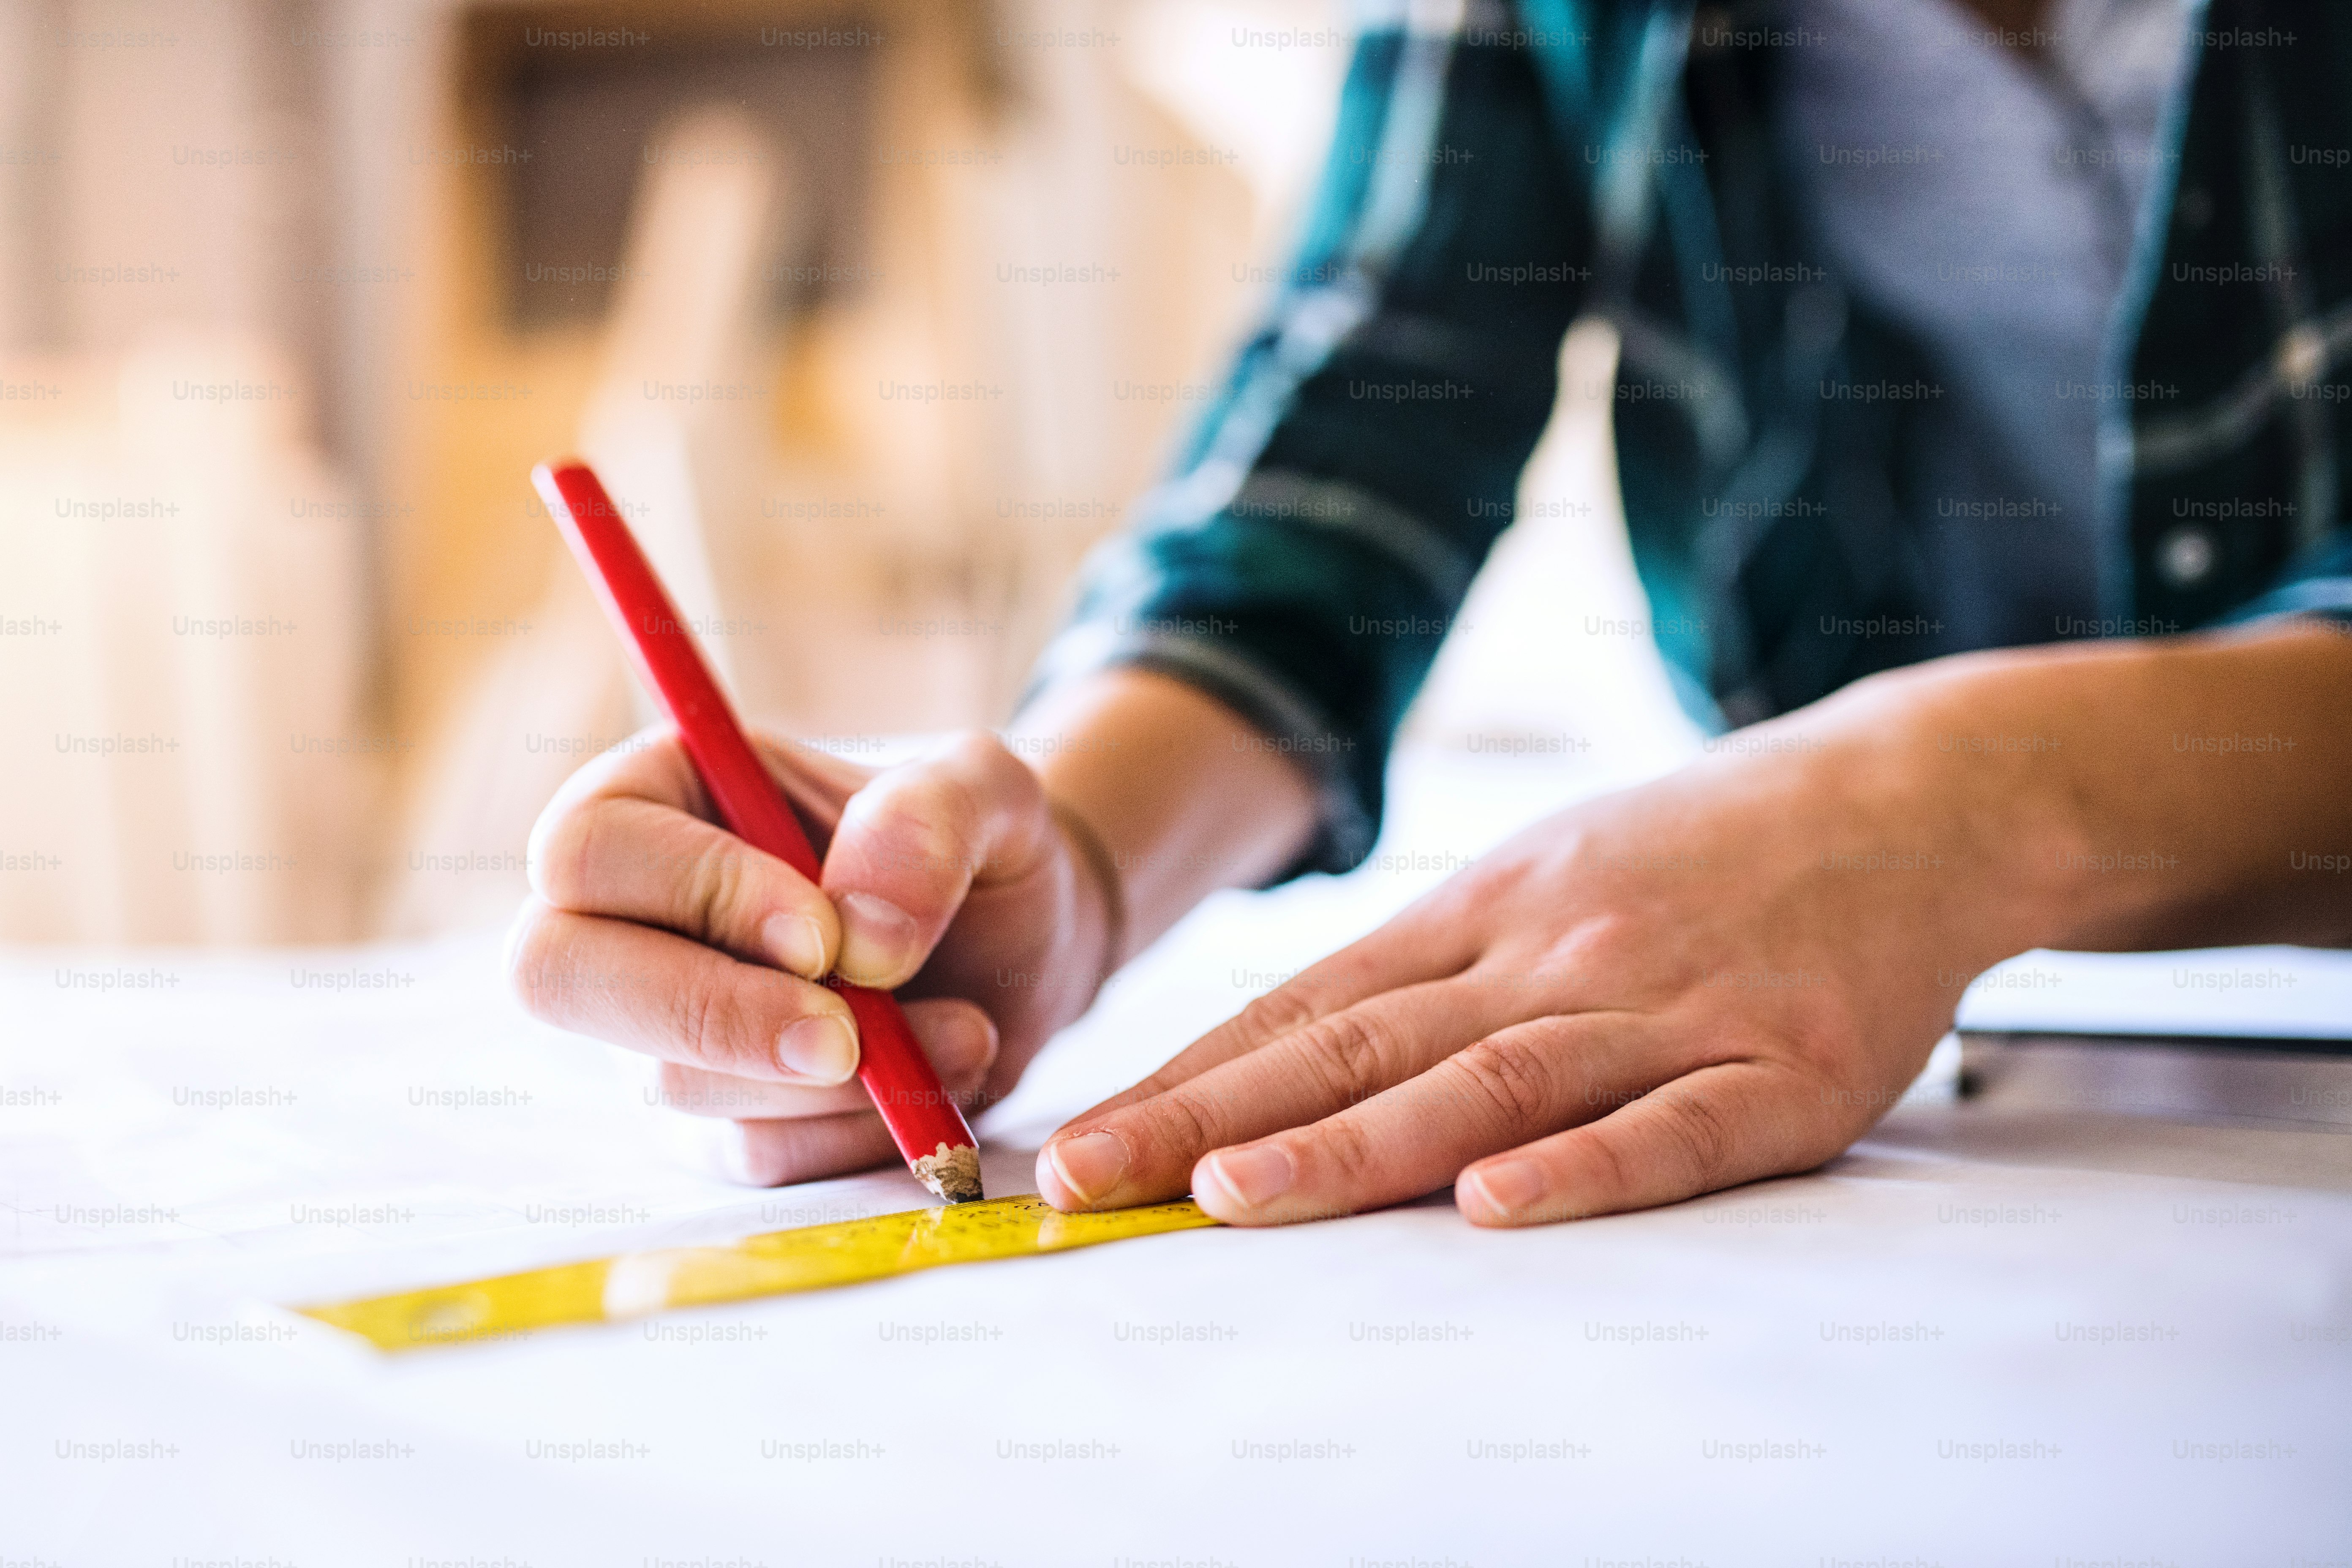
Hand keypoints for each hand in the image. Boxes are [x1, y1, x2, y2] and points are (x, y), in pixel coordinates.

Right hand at [508, 727, 1111, 1183]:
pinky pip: (747, 1155)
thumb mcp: (988, 791)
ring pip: (668, 1083)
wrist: (1024, 946)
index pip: (588, 850)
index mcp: (658, 796)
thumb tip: (862, 934)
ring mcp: (652, 1029)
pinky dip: (852, 1133)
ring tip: (962, 1029)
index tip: (822, 935)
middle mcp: (623, 915)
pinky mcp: (711, 1122)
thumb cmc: (977, 848)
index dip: (694, 894)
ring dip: (823, 1081)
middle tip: (845, 1036)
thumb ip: (930, 821)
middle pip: (556, 975)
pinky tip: (936, 1079)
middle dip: (711, 1014)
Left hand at [1036, 664, 2079, 1226]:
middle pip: (1357, 1048)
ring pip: (1484, 1085)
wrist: (1904, 799)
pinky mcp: (1781, 1069)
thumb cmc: (1700, 855)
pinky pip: (1669, 1129)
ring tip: (1232, 1199)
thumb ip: (1430, 971)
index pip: (1304, 1008)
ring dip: (1350, 1148)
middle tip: (1091, 1178)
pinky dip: (1580, 1169)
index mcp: (1484, 911)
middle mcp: (1551, 954)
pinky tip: (1494, 1209)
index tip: (1082, 1141)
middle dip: (1211, 1122)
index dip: (1185, 1081)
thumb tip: (1284, 1054)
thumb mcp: (1545, 875)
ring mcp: (1665, 1011)